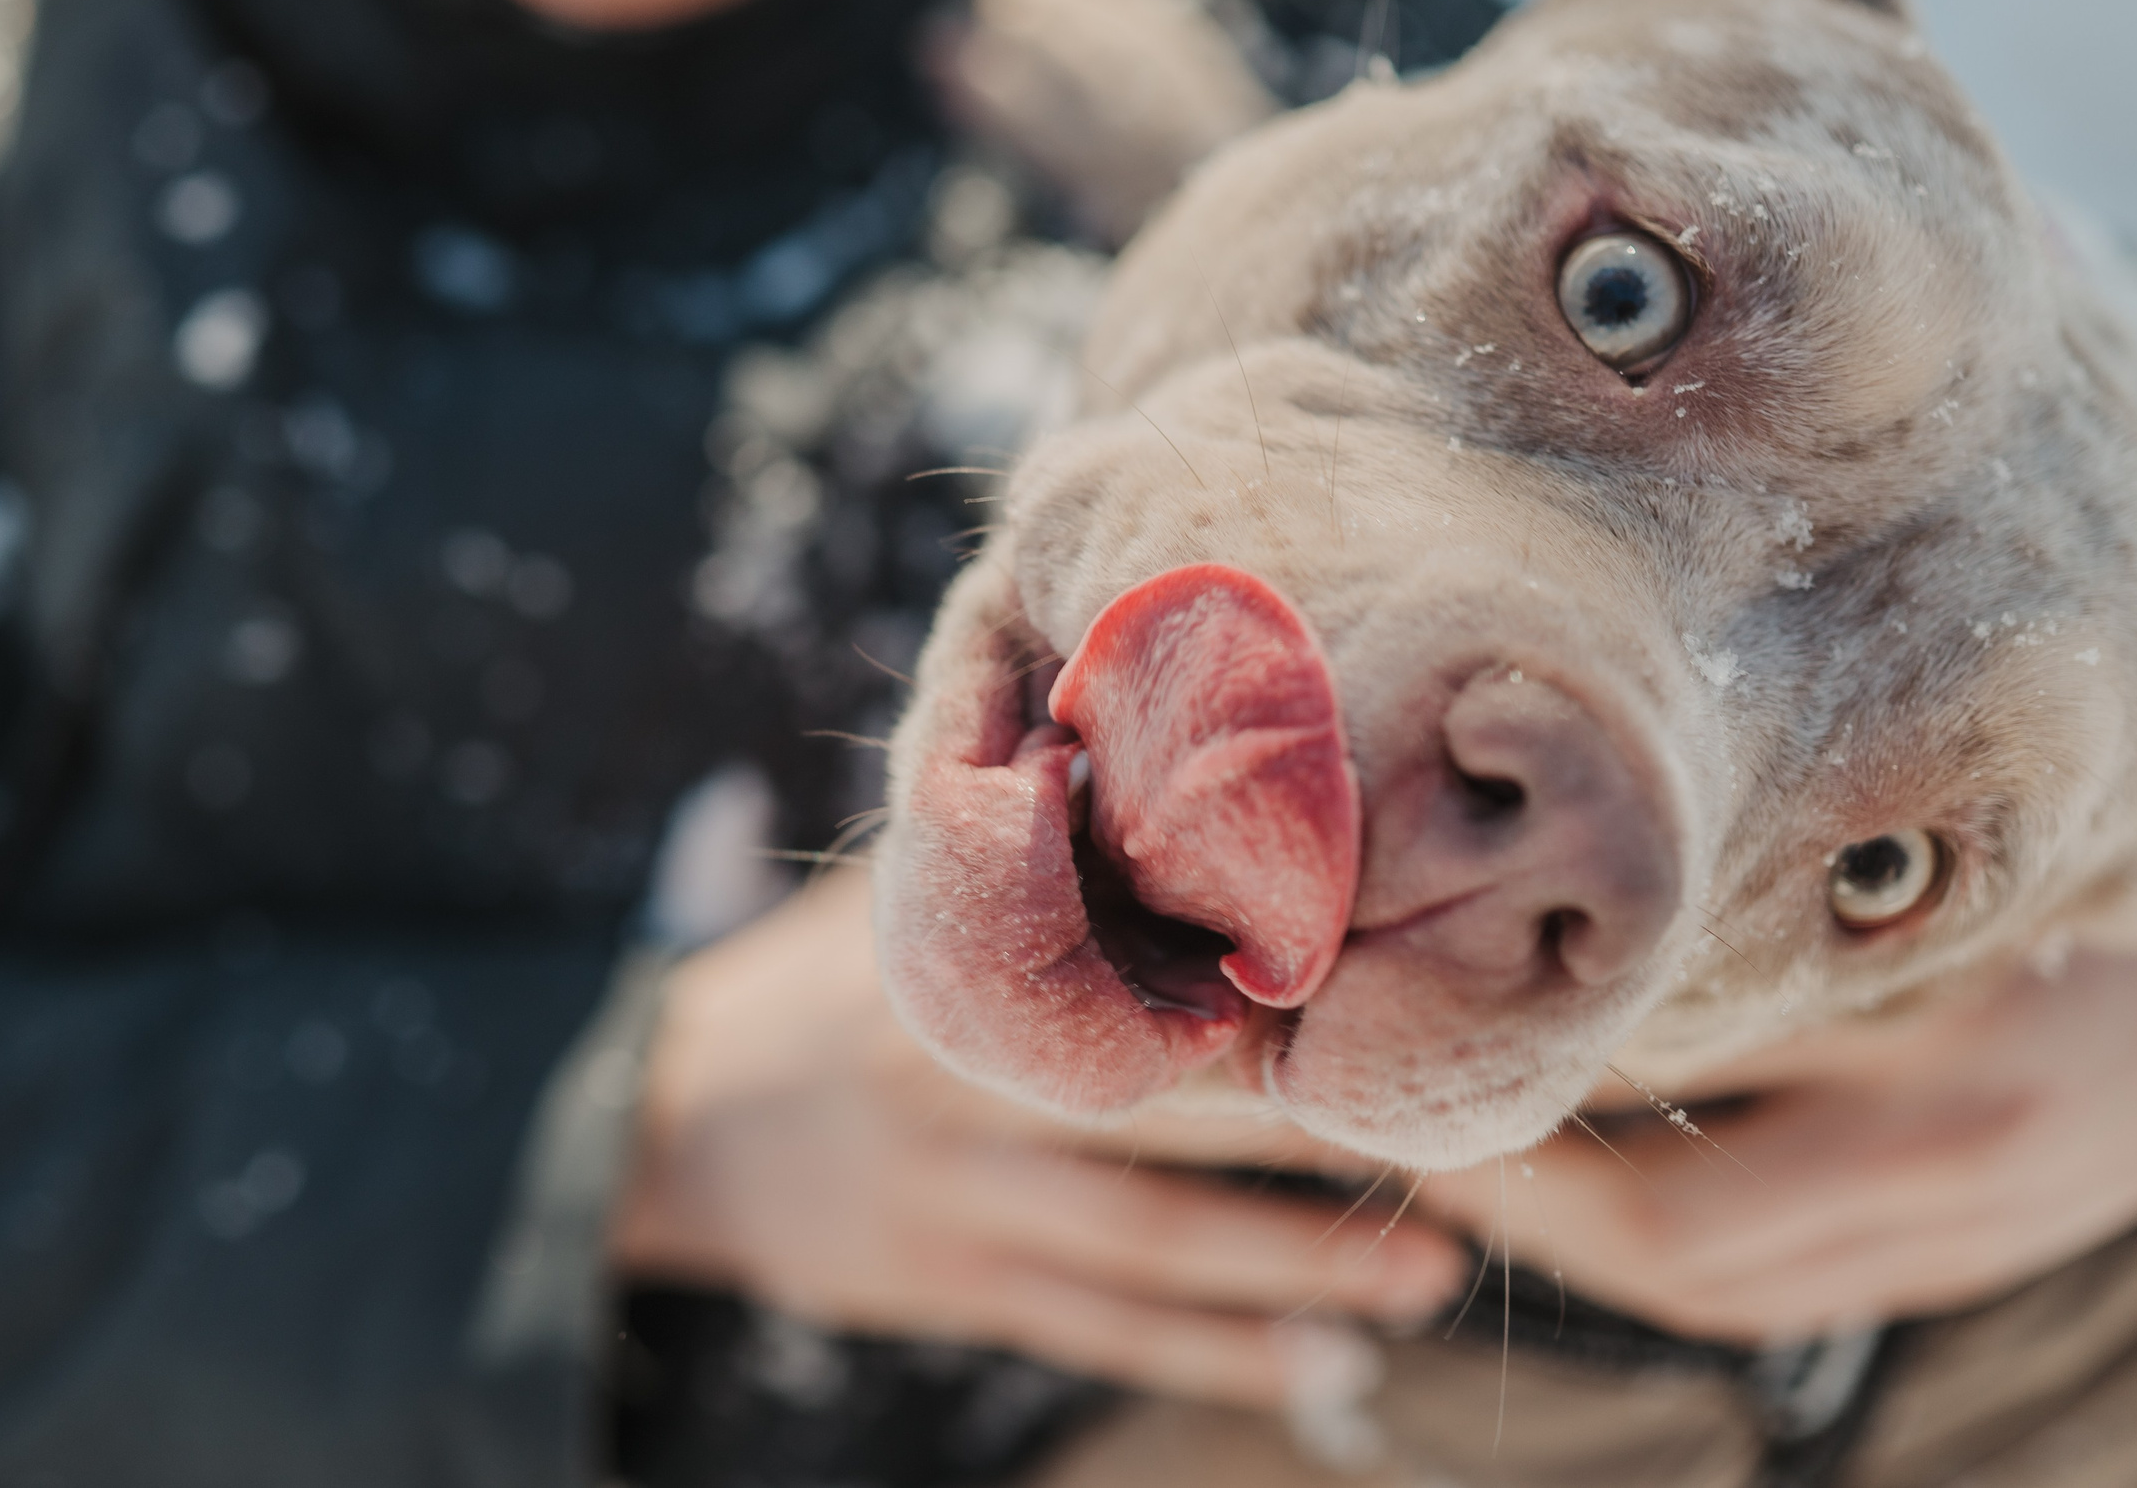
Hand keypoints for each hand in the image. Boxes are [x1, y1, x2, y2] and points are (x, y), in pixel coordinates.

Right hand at [613, 866, 1465, 1406]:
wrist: (665, 1126)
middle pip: (1166, 1113)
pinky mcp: (957, 1284)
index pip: (1128, 971)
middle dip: (1314, 1123)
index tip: (1391, 983)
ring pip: (1153, 1240)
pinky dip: (1215, 1355)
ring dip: (1296, 1261)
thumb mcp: (889, 901)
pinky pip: (1103, 1328)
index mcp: (960, 967)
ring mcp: (961, 1197)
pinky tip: (1322, 1375)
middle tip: (1471, 1132)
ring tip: (1430, 1269)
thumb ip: (1012, 857)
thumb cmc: (809, 988)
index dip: (1259, 986)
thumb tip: (1138, 760)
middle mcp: (964, 1083)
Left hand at [1410, 757, 2136, 1342]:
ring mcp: (1972, 1229)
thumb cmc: (2079, 848)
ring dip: (1576, 1240)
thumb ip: (1753, 893)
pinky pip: (1780, 1295)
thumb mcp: (1921, 839)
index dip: (1514, 1089)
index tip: (1406, 1042)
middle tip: (1406, 1126)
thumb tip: (1544, 922)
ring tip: (1472, 1161)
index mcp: (1930, 1028)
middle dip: (1520, 1195)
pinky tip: (1589, 1193)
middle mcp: (1952, 1153)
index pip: (1664, 1093)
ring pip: (1716, 1286)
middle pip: (1675, 1237)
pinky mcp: (1977, 1258)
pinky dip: (1666, 1257)